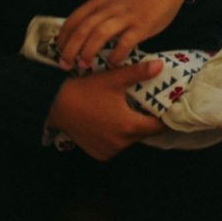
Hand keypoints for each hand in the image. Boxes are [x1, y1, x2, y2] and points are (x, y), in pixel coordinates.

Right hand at [45, 60, 166, 160]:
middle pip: (143, 133)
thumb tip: (160, 66)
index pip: (158, 127)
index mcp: (129, 126)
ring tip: (124, 112)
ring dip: (129, 129)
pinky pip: (115, 146)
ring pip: (129, 140)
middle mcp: (121, 143)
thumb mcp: (114, 78)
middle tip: (143, 105)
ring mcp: (109, 151)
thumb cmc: (86, 90)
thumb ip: (139, 72)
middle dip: (145, 120)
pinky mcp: (98, 154)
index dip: (164, 117)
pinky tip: (110, 123)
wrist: (55, 104)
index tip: (166, 107)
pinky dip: (115, 137)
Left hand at [55, 0, 188, 69]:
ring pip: (99, 34)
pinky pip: (124, 43)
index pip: (74, 19)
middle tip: (64, 65)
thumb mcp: (111, 0)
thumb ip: (97, 14)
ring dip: (88, 51)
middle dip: (70, 49)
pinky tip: (112, 64)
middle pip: (83, 29)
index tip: (58, 52)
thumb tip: (79, 36)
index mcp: (99, 1)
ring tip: (83, 65)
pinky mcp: (141, 26)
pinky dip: (115, 55)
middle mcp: (109, 8)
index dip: (63, 37)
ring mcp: (125, 17)